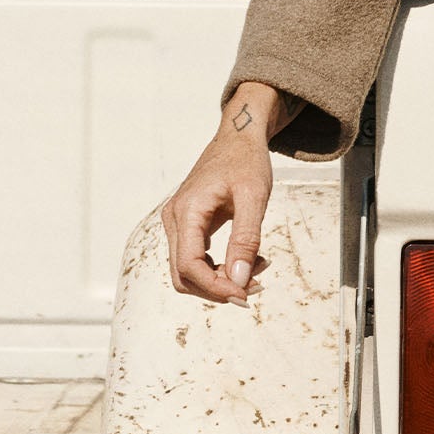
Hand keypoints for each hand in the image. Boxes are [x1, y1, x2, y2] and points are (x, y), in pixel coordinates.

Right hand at [162, 82, 287, 303]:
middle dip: (219, 288)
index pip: (189, 267)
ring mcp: (178, 223)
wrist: (238, 139)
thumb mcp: (254, 198)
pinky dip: (221, 268)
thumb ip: (246, 239)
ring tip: (258, 266)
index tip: (246, 294)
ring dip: (222, 280)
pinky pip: (197, 259)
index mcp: (187, 211)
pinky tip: (251, 259)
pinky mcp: (188, 226)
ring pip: (190, 272)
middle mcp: (175, 220)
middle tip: (256, 285)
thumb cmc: (246, 162)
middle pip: (184, 276)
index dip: (216, 287)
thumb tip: (239, 280)